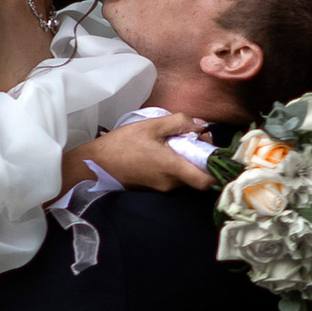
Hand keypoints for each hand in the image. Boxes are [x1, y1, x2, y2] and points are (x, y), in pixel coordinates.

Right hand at [70, 112, 214, 195]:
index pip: (207, 181)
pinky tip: (163, 149)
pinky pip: (172, 176)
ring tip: (174, 139)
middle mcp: (171, 183)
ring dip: (186, 158)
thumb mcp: (152, 125)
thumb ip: (179, 123)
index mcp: (174, 168)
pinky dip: (174, 164)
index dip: (216, 169)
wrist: (95, 164)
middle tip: (191, 135)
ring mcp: (162, 188)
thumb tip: (200, 125)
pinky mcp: (153, 187)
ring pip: (185, 175)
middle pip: (198, 174)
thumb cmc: (123, 144)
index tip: (212, 150)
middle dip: (200, 155)